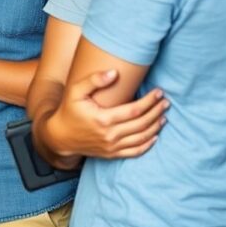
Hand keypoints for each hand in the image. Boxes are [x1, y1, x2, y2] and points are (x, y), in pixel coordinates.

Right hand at [44, 69, 168, 164]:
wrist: (60, 136)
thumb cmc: (68, 110)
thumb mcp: (75, 91)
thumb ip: (94, 80)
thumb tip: (114, 73)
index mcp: (103, 119)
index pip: (135, 110)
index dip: (150, 101)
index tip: (159, 92)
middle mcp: (109, 135)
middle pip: (142, 124)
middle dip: (156, 112)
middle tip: (165, 102)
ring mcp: (111, 147)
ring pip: (141, 138)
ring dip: (155, 127)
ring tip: (163, 116)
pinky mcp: (111, 154)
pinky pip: (135, 152)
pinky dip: (148, 145)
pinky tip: (155, 136)